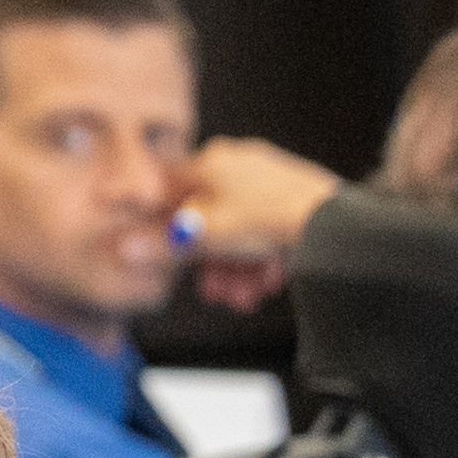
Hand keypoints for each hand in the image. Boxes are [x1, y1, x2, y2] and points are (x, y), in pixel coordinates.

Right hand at [177, 138, 343, 306]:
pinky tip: (267, 284)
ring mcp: (269, 179)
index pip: (170, 189)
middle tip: (215, 291)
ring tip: (244, 295)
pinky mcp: (294, 199)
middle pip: (209, 218)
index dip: (163, 225)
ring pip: (239, 230)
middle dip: (210, 262)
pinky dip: (263, 259)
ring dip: (237, 269)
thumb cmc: (266, 218)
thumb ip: (162, 243)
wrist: (329, 223)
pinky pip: (267, 230)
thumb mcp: (205, 235)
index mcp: (211, 161)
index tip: (167, 254)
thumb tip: (127, 247)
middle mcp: (239, 164)